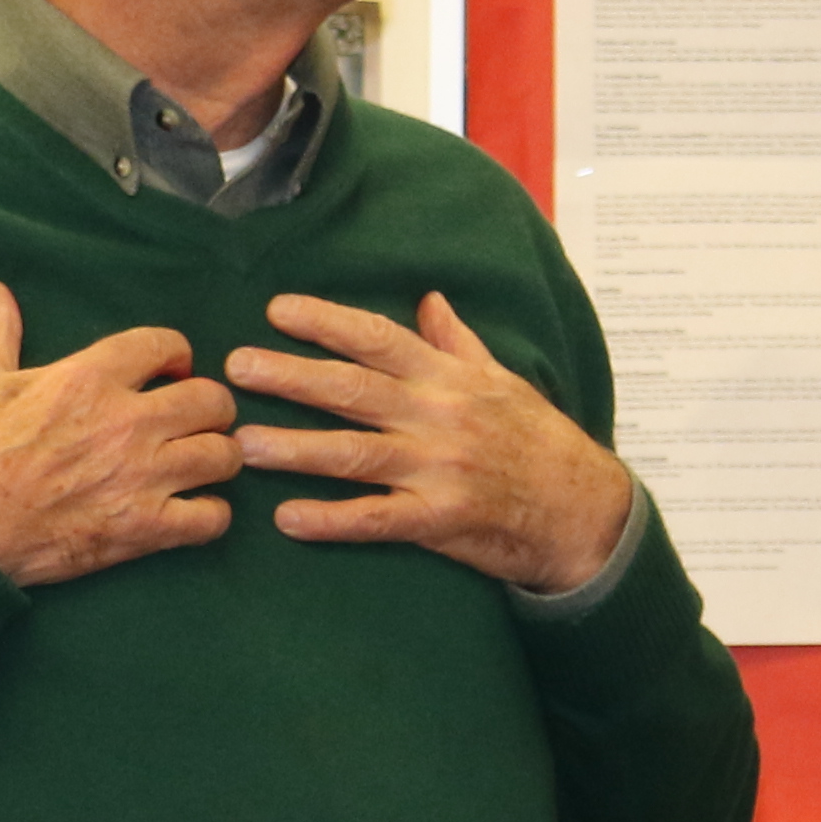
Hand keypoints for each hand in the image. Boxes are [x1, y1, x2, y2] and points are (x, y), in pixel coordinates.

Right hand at [0, 284, 237, 583]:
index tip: (170, 371)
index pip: (164, 345)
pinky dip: (211, 515)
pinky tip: (193, 511)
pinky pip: (211, 519)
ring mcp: (141, 478)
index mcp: (90, 378)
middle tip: (192, 419)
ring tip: (199, 462)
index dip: (176, 354)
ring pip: (223, 456)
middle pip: (212, 400)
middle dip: (209, 406)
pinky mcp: (143, 530)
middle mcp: (127, 423)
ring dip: (217, 456)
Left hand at [224, 291, 636, 594]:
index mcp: (449, 379)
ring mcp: (439, 470)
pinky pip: (376, 519)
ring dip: (296, 448)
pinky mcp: (440, 519)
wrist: (583, 509)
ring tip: (245, 444)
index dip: (326, 322)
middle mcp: (440, 417)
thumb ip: (457, 343)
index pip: (379, 340)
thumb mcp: (502, 380)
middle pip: (354, 390)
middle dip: (292, 376)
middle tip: (237, 367)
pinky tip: (288, 518)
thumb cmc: (539, 440)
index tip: (277, 310)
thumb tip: (430, 301)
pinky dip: (331, 520)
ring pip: (355, 453)